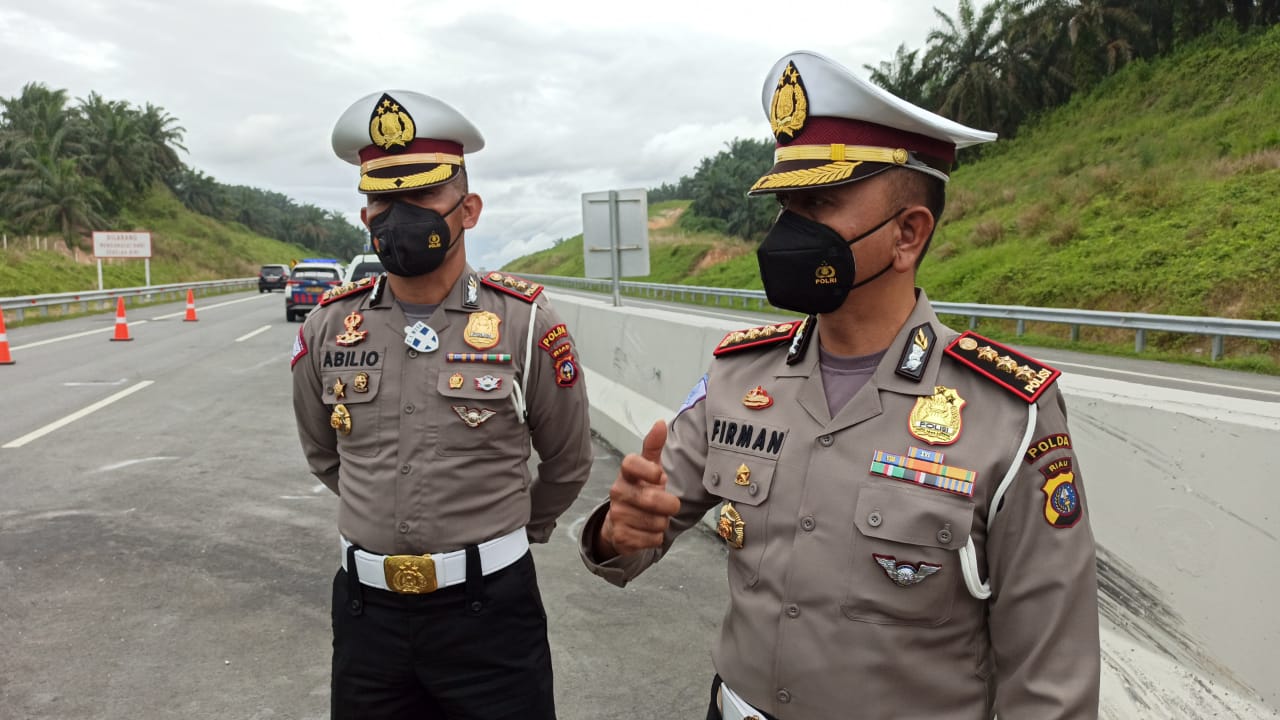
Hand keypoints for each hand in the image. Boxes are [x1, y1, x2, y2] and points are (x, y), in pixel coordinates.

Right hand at [596, 420, 680, 558]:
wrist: (620, 522)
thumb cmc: (640, 490)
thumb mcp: (649, 468)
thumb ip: (653, 447)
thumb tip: (660, 423)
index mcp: (626, 473)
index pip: (630, 463)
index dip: (648, 470)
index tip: (661, 476)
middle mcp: (617, 492)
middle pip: (652, 499)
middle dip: (670, 505)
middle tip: (670, 505)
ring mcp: (617, 515)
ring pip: (656, 522)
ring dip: (663, 523)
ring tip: (656, 518)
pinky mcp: (620, 537)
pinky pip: (652, 539)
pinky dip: (656, 538)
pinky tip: (648, 532)